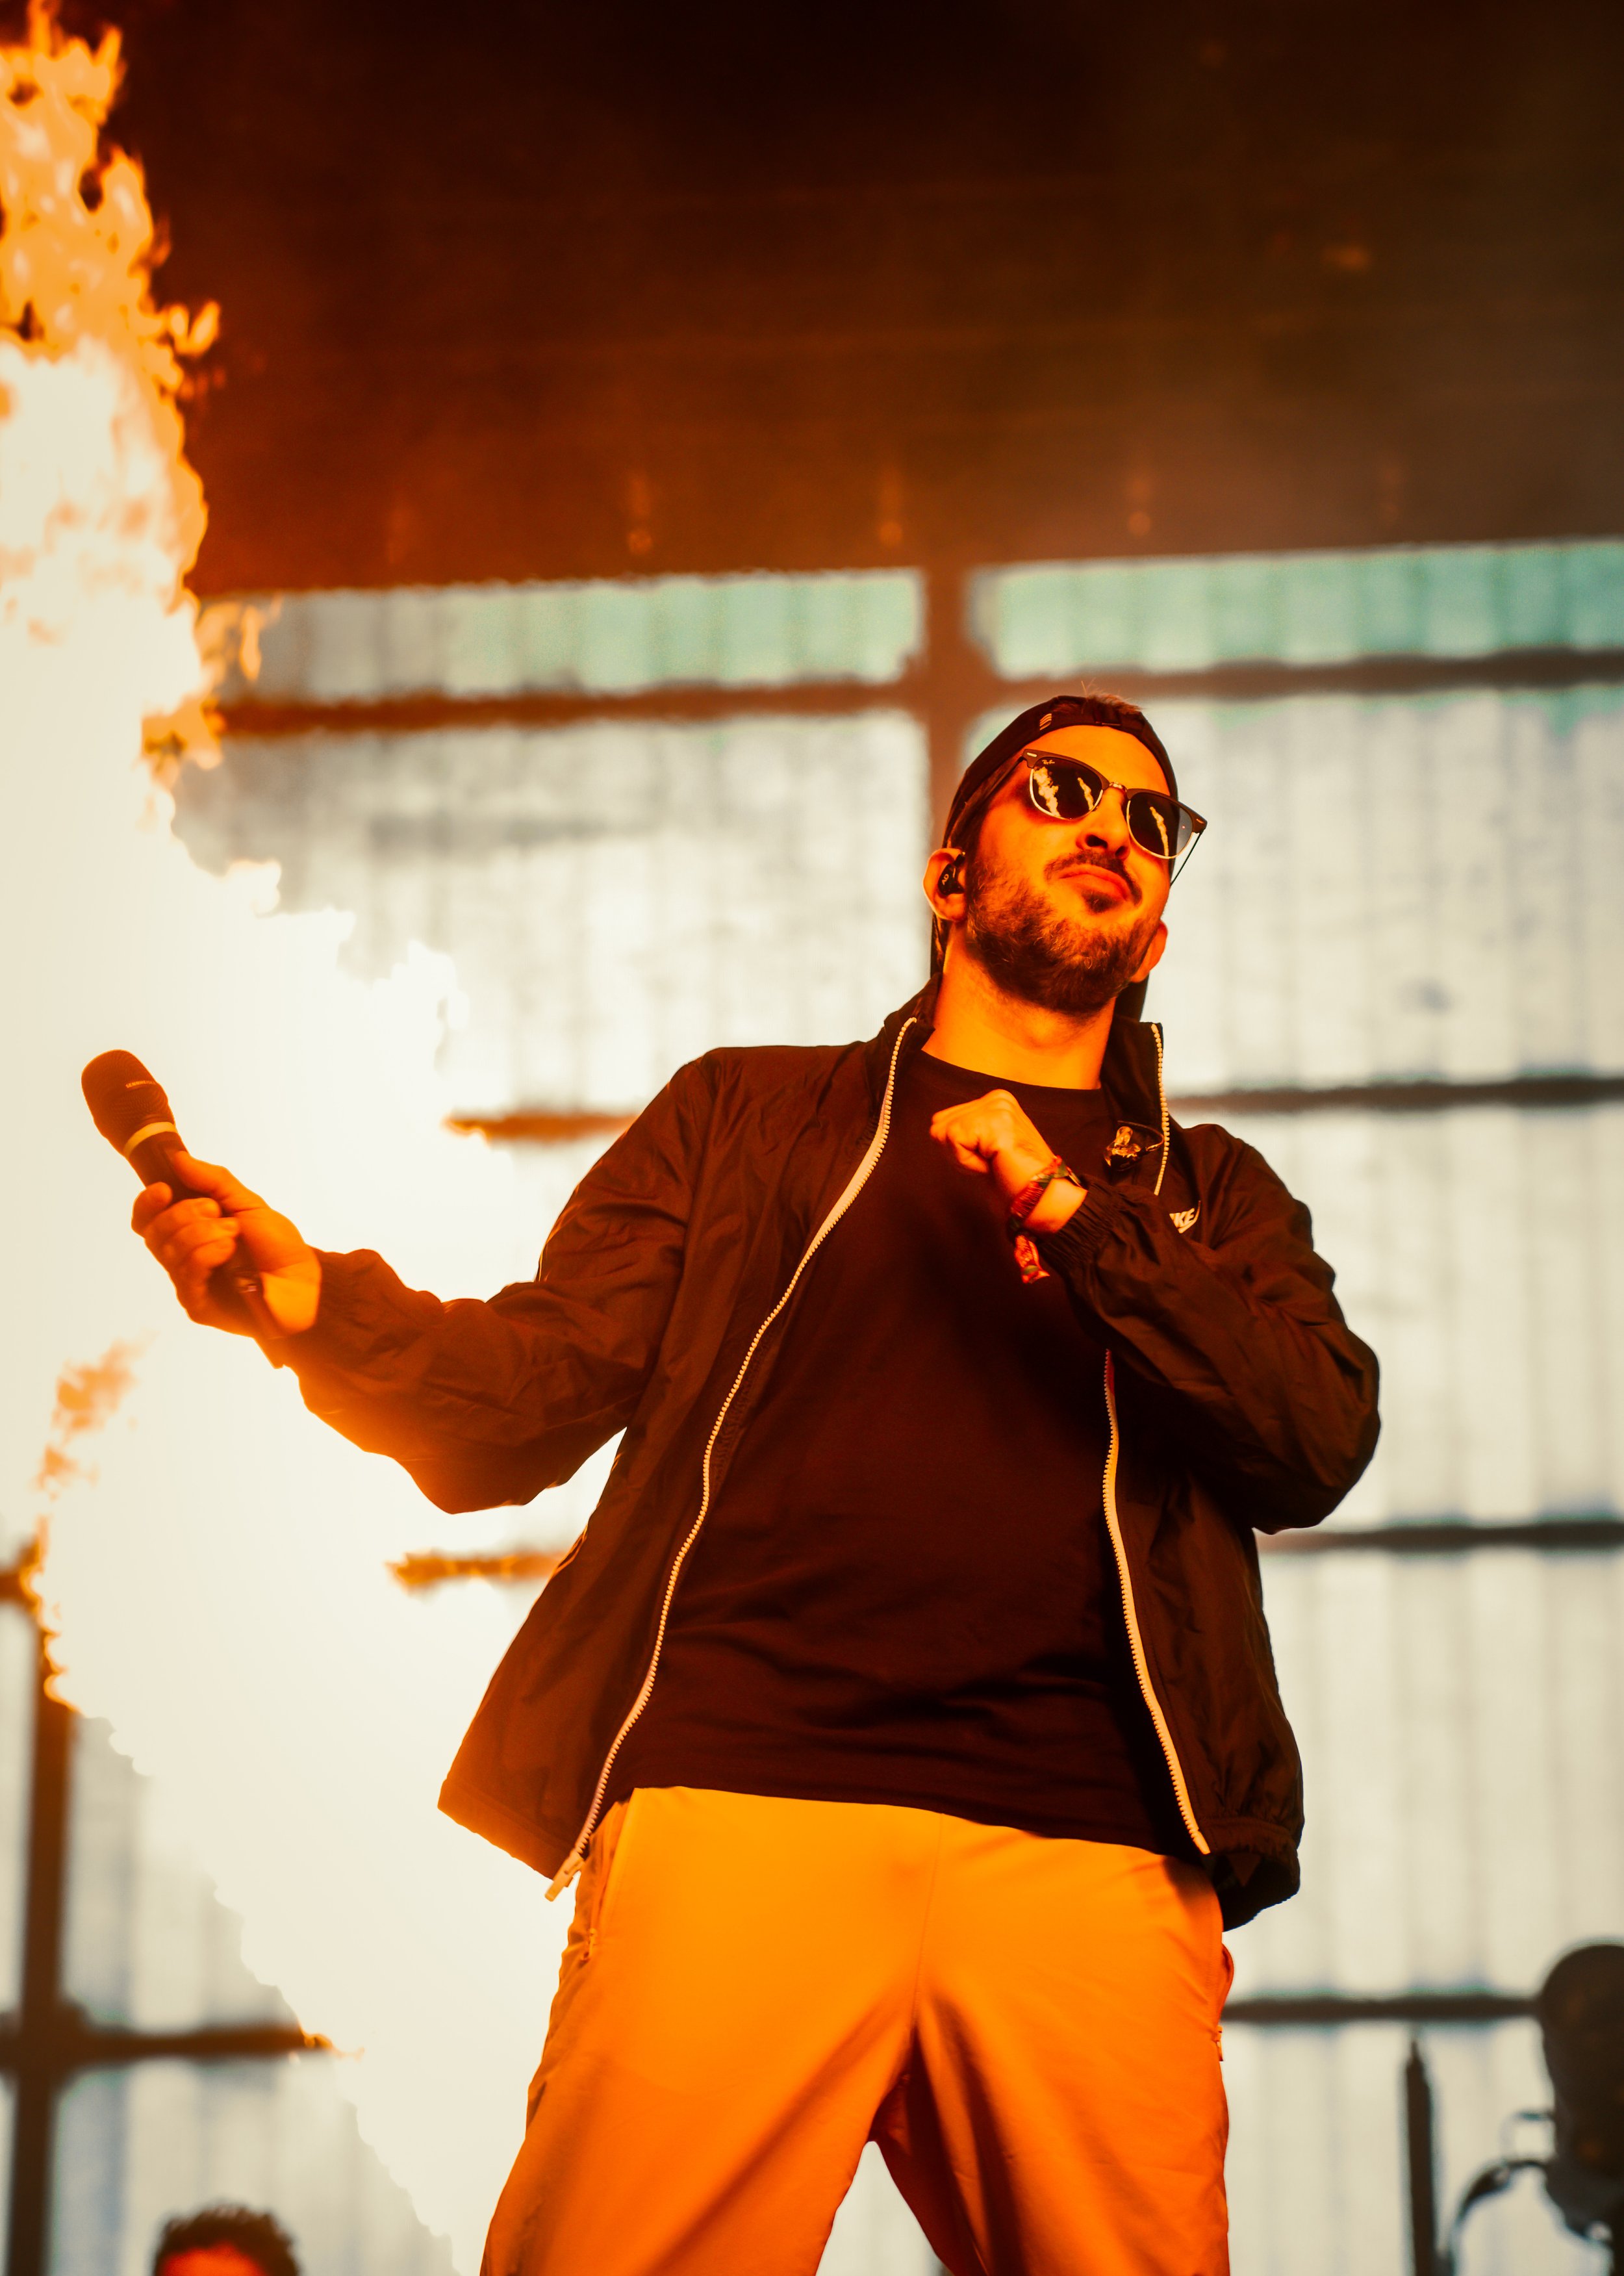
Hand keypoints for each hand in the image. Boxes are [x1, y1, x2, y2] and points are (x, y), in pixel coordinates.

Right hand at [132, 1151, 321, 1335]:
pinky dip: (206, 1254)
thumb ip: (214, 1181)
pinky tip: (228, 1250)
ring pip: (170, 1251)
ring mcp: (188, 1283)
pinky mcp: (197, 1305)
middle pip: (155, 1233)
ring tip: (234, 1233)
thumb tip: (178, 1159)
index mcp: (189, 1233)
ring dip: (203, 1233)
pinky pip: (186, 1274)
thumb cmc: (276, 1246)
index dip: (147, 1204)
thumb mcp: (247, 1203)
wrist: (302, 1280)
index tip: (164, 1189)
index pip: (147, 1221)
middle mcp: (183, 1258)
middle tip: (217, 1212)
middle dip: (184, 1214)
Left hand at [928, 1090, 1086, 1233]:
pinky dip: (968, 1162)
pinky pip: (955, 1141)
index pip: (942, 1120)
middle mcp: (997, 1098)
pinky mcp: (996, 1123)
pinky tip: (993, 1165)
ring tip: (992, 1164)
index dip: (956, 1150)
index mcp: (994, 1101)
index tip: (986, 1160)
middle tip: (988, 1164)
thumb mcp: (983, 1147)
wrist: (1043, 1198)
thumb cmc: (1013, 1180)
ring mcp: (998, 1108)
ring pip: (943, 1133)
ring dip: (963, 1159)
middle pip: (938, 1124)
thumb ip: (965, 1131)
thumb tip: (936, 1127)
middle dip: (956, 1153)